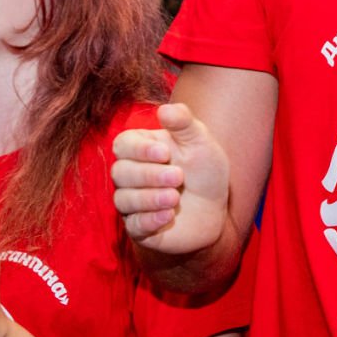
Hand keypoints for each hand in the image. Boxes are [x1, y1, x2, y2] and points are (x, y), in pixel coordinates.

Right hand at [111, 102, 230, 253]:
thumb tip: (165, 109)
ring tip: (175, 197)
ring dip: (150, 198)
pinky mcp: (140, 228)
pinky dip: (150, 220)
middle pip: (120, 172)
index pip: (123, 145)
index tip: (165, 153)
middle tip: (178, 176)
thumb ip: (184, 123)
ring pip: (124, 199)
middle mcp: (131, 176)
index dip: (139, 150)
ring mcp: (133, 203)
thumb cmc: (205, 170)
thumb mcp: (200, 142)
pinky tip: (169, 215)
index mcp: (142, 150)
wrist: (216, 208)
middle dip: (148, 175)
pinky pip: (133, 225)